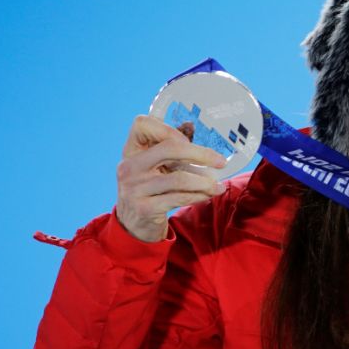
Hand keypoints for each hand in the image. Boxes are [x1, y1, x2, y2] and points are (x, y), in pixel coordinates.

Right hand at [116, 115, 226, 241]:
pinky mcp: (145, 208)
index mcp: (130, 151)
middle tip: (220, 162)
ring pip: (179, 178)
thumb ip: (170, 145)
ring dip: (205, 182)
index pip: (142, 124)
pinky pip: (180, 198)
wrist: (133, 224)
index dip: (168, 129)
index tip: (187, 140)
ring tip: (218, 185)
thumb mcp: (154, 165)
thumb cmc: (149, 188)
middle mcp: (129, 167)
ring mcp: (134, 188)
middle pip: (169, 148)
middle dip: (200, 154)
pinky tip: (209, 194)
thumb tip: (190, 124)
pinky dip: (199, 195)